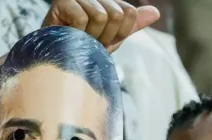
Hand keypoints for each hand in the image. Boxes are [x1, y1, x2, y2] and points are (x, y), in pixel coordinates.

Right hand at [42, 0, 159, 52]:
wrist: (55, 61)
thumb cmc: (82, 50)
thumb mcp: (112, 39)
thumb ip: (132, 25)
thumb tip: (156, 12)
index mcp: (108, 1)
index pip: (129, 12)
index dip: (119, 34)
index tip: (103, 41)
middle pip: (116, 15)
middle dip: (104, 37)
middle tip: (88, 43)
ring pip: (101, 16)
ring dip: (90, 37)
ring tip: (77, 41)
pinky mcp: (62, 0)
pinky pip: (82, 18)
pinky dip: (77, 34)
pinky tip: (68, 36)